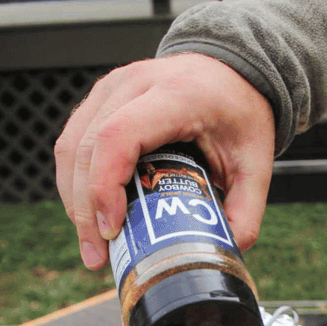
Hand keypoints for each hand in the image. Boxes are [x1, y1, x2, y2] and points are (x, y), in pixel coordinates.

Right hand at [54, 53, 275, 269]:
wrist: (230, 70)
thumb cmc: (239, 113)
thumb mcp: (256, 160)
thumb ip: (246, 209)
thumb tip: (226, 253)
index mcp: (176, 94)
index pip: (117, 137)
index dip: (104, 187)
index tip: (112, 230)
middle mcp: (136, 83)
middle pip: (86, 148)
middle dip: (85, 210)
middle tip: (98, 255)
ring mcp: (111, 87)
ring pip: (70, 147)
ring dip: (73, 201)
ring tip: (91, 243)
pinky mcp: (98, 98)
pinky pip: (70, 143)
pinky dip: (73, 184)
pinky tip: (88, 213)